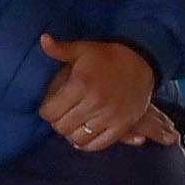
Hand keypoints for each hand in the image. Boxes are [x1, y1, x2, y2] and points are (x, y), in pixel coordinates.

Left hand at [39, 35, 171, 148]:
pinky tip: (84, 136)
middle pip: (62, 127)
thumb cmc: (107, 57)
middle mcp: (94, 103)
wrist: (141, 63)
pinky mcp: (122, 126)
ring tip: (72, 124)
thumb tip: (43, 39)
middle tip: (61, 115)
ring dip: (71, 133)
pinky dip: (88, 144)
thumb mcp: (83, 49)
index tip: (50, 106)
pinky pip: (99, 145)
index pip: (50, 112)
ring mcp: (109, 116)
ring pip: (78, 138)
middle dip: (57, 122)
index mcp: (80, 84)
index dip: (46, 110)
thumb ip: (60, 49)